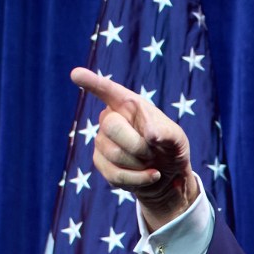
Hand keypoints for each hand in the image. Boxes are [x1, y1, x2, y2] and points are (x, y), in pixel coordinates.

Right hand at [71, 67, 197, 226]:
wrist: (167, 175)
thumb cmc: (171, 149)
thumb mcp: (177, 138)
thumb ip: (167, 132)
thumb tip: (150, 134)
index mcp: (129, 104)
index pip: (107, 90)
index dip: (91, 82)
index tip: (76, 74)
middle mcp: (110, 118)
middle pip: (111, 126)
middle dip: (137, 145)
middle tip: (152, 152)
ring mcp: (102, 140)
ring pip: (114, 154)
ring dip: (140, 165)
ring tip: (151, 162)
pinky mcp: (100, 162)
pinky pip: (114, 174)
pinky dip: (137, 180)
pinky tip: (149, 176)